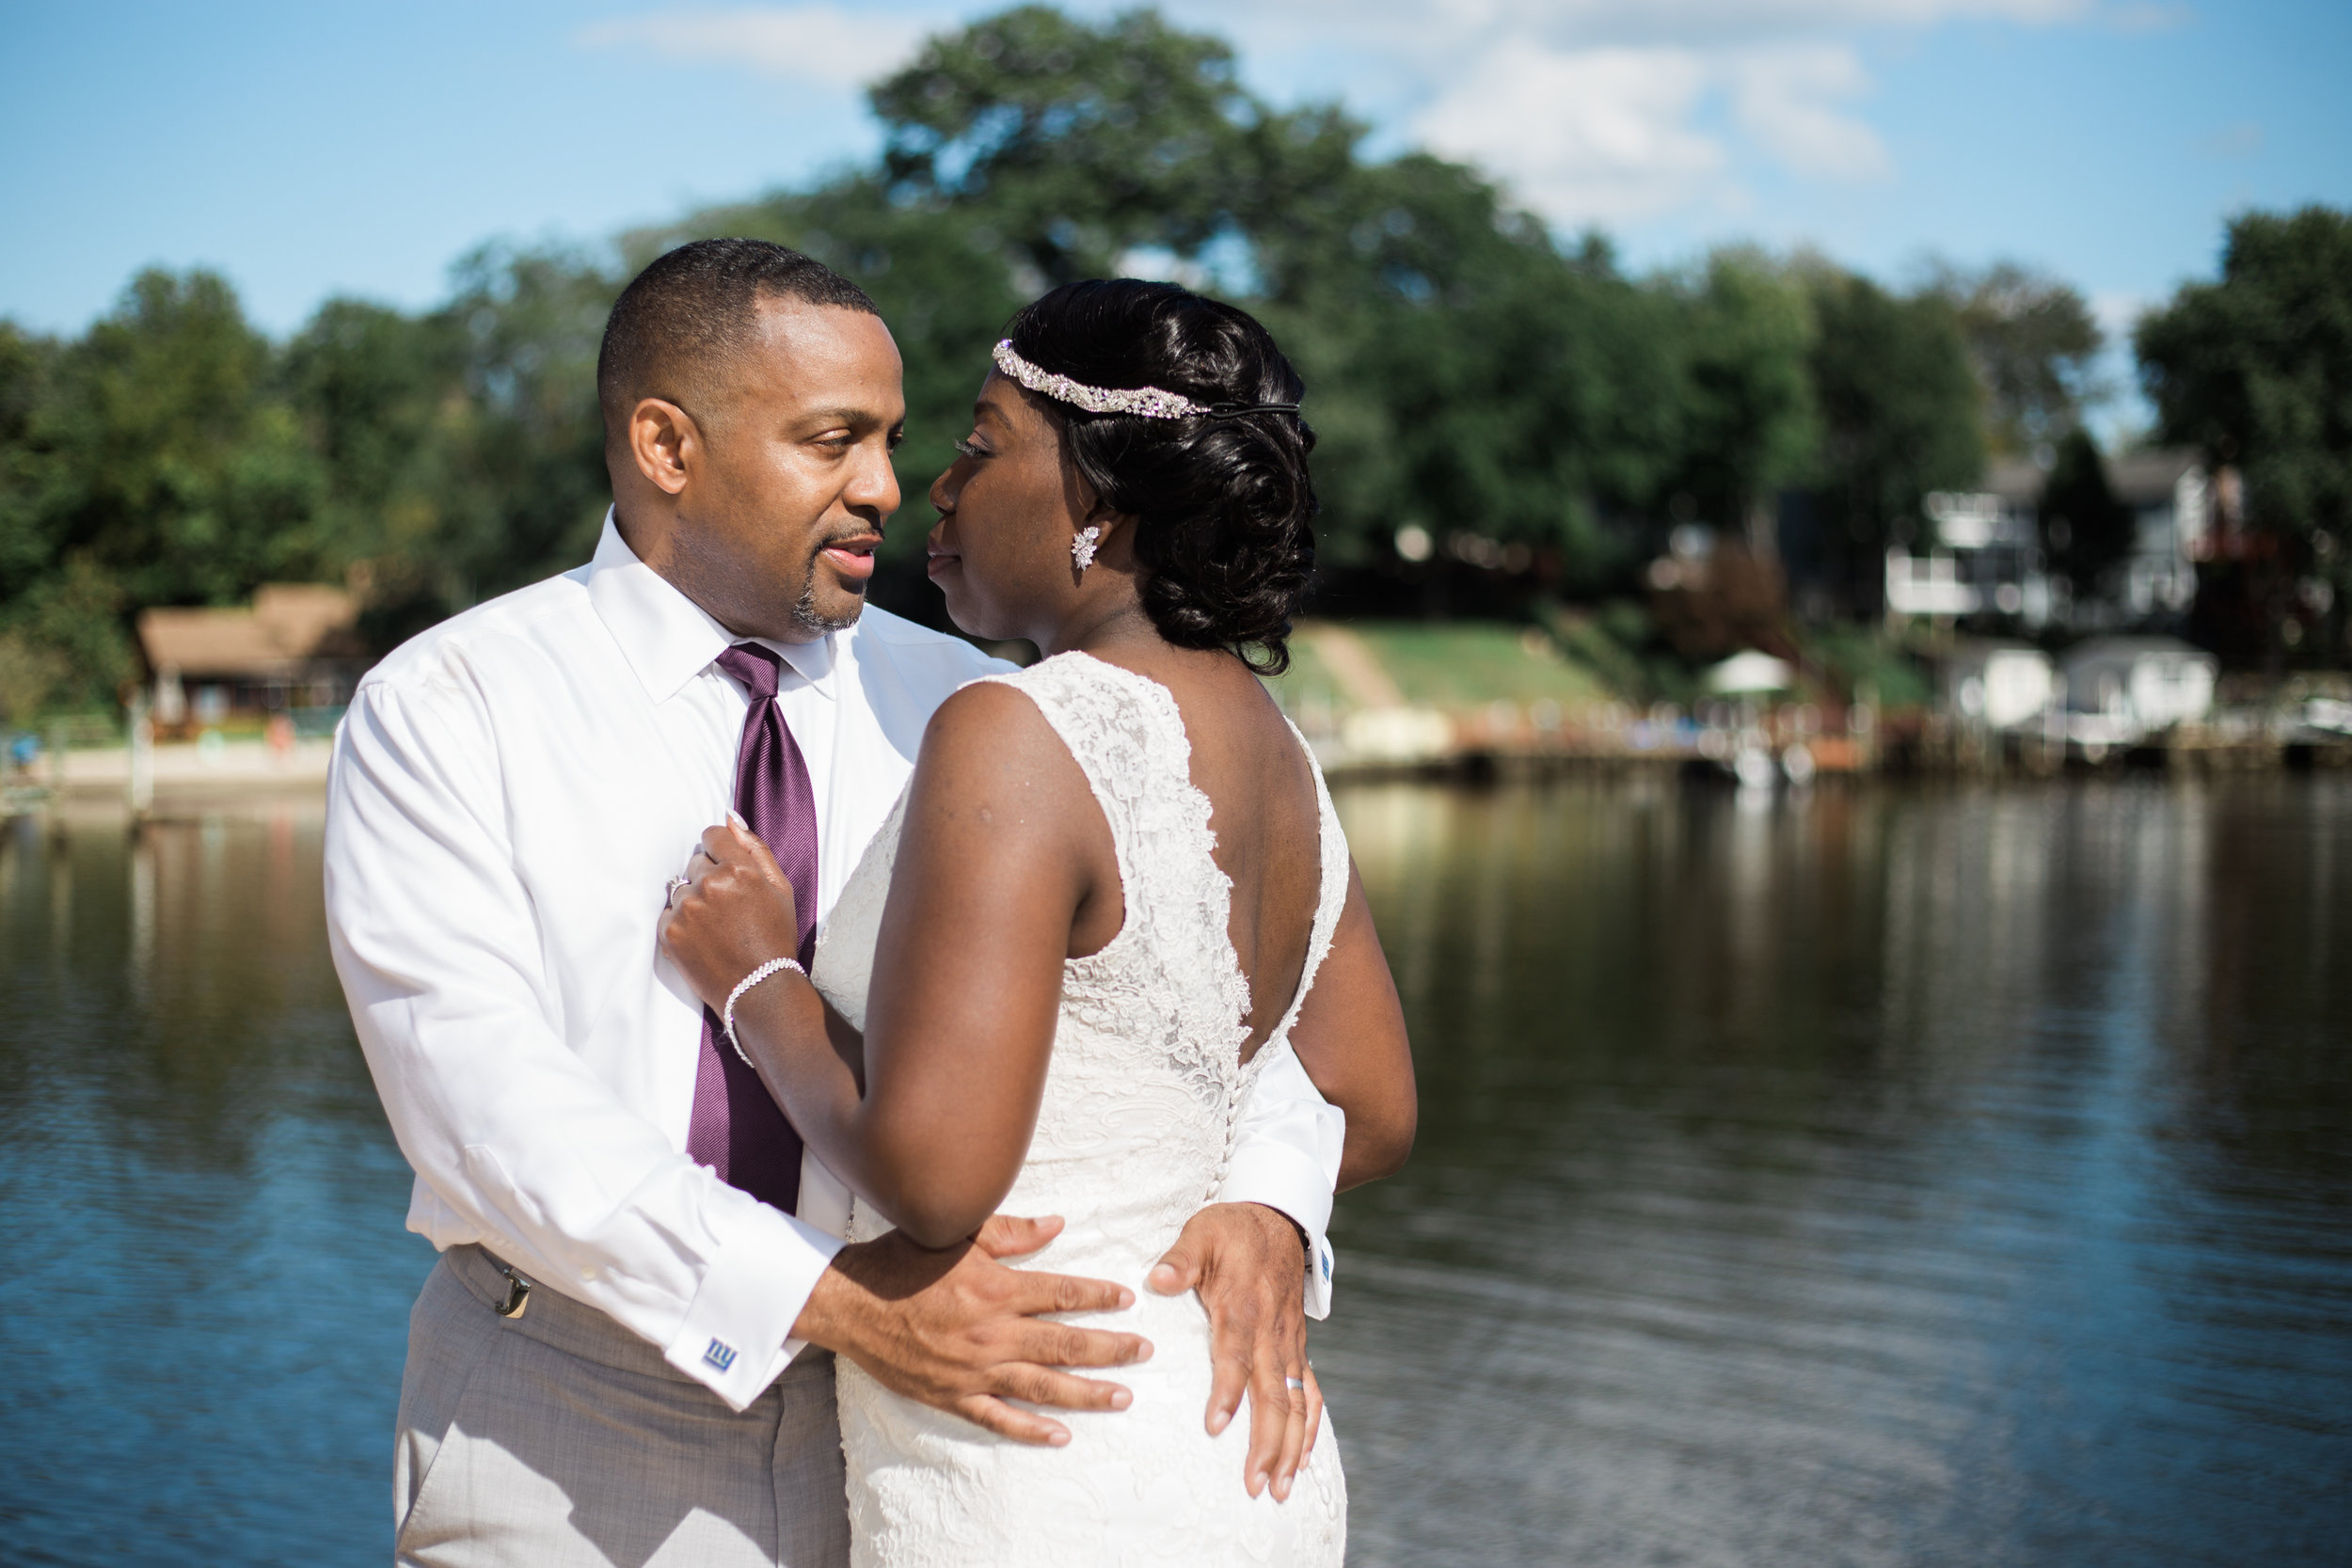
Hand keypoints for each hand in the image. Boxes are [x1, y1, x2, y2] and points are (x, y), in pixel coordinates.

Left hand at [657, 822, 800, 1012]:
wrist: (759, 989)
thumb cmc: (775, 938)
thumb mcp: (780, 888)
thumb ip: (755, 848)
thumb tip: (730, 818)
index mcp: (740, 870)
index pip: (712, 836)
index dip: (720, 852)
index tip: (726, 869)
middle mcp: (710, 885)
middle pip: (696, 863)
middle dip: (709, 879)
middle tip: (728, 908)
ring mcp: (687, 910)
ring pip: (681, 889)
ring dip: (695, 902)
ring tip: (716, 928)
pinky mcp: (670, 933)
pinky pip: (668, 914)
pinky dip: (681, 924)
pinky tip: (703, 940)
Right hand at [796, 1214, 1153, 1446]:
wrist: (850, 1303)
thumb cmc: (903, 1262)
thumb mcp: (957, 1233)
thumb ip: (1012, 1231)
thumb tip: (1059, 1224)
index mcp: (995, 1289)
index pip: (1062, 1293)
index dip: (1099, 1296)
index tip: (1127, 1299)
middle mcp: (991, 1333)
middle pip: (1065, 1344)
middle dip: (1110, 1348)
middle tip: (1144, 1352)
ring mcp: (973, 1370)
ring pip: (1042, 1386)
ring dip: (1086, 1392)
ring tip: (1122, 1396)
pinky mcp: (952, 1395)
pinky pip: (998, 1418)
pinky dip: (1031, 1430)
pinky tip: (1061, 1435)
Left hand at [1148, 1202, 1318, 1499]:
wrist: (1279, 1218)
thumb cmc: (1232, 1228)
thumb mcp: (1201, 1232)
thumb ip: (1181, 1259)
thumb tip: (1159, 1280)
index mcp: (1244, 1305)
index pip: (1236, 1355)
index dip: (1227, 1391)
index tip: (1216, 1427)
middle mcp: (1272, 1331)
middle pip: (1272, 1394)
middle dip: (1266, 1443)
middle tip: (1255, 1485)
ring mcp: (1288, 1342)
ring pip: (1294, 1402)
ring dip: (1290, 1447)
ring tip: (1280, 1489)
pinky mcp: (1296, 1347)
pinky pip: (1308, 1392)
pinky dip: (1309, 1428)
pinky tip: (1303, 1460)